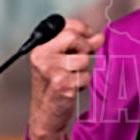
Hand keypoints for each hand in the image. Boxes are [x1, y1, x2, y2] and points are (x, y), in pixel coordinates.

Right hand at [28, 17, 104, 139]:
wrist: (46, 113)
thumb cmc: (54, 85)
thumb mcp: (65, 60)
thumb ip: (82, 45)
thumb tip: (99, 36)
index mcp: (40, 46)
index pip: (67, 26)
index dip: (83, 30)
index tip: (87, 37)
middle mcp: (41, 56)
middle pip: (74, 38)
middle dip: (84, 48)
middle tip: (80, 60)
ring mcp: (50, 70)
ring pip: (83, 58)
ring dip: (84, 69)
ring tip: (72, 77)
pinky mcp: (61, 84)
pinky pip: (85, 76)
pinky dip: (83, 83)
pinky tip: (72, 88)